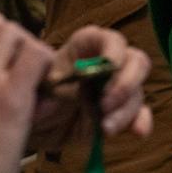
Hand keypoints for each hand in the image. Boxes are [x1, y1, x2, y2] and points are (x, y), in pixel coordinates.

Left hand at [29, 25, 154, 154]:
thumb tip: (55, 98)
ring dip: (126, 109)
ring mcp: (116, 90)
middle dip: (125, 83)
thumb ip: (41, 88)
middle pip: (134, 61)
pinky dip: (142, 122)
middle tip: (104, 105)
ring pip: (137, 90)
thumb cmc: (30, 97)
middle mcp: (105, 66)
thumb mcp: (30, 89)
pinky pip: (140, 114)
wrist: (30, 126)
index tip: (109, 66)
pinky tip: (138, 132)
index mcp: (83, 49)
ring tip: (104, 128)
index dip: (113, 49)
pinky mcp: (120, 114)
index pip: (108, 39)